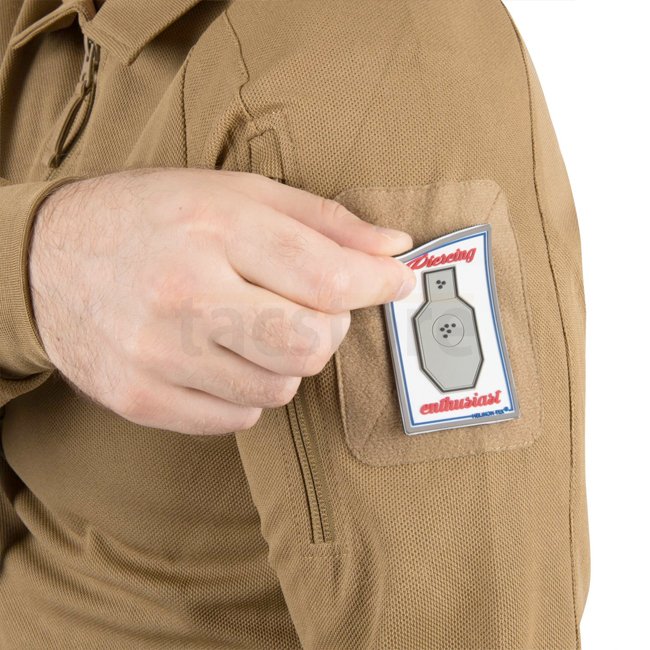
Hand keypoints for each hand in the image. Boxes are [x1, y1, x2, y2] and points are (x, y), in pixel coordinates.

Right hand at [29, 168, 414, 434]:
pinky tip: (218, 356)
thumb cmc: (150, 218)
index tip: (398, 283)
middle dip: (327, 329)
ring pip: (279, 389)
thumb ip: (321, 220)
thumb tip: (394, 250)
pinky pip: (239, 419)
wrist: (47, 260)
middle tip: (307, 307)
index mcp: (211, 230)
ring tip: (248, 326)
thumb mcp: (235, 193)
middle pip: (311, 345)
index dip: (377, 283)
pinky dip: (245, 392)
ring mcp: (159, 355)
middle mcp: (184, 295)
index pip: (325, 274)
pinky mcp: (142, 400)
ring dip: (283, 362)